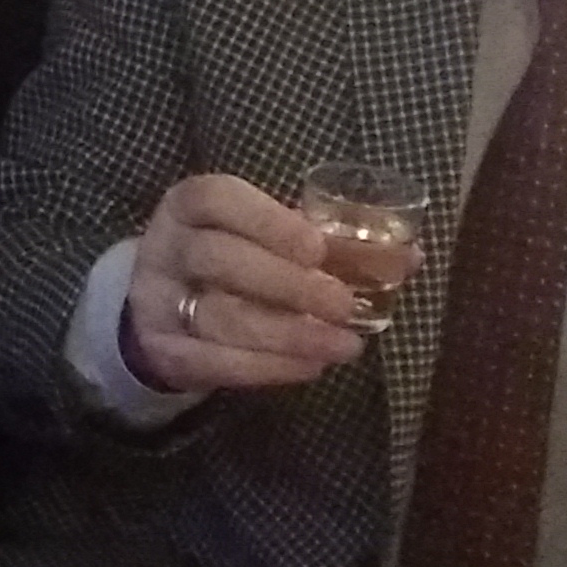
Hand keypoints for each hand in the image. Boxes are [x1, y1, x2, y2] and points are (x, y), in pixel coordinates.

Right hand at [124, 172, 363, 393]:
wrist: (164, 305)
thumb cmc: (231, 260)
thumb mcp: (262, 237)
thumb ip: (326, 243)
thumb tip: (409, 256)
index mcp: (187, 205)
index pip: (216, 199)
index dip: (267, 221)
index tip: (318, 248)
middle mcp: (164, 247)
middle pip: (218, 258)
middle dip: (288, 283)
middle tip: (343, 304)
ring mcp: (157, 301)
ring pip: (220, 317)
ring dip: (290, 335)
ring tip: (345, 345)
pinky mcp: (163, 351)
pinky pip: (215, 362)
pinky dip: (270, 367)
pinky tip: (311, 366)